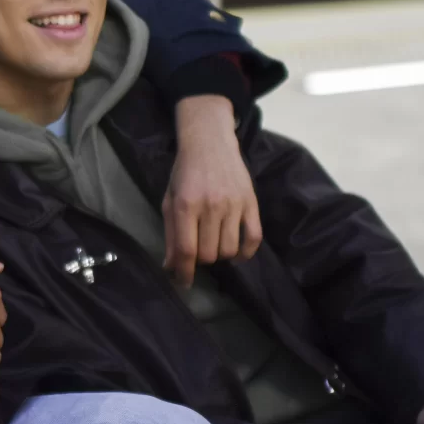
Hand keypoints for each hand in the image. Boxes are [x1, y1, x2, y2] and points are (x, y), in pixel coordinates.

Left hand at [163, 95, 261, 287]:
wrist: (210, 141)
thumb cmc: (184, 172)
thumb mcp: (169, 199)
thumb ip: (170, 233)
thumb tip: (170, 266)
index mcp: (185, 205)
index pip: (187, 250)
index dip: (184, 273)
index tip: (183, 282)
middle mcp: (210, 206)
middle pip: (209, 254)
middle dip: (200, 261)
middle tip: (197, 251)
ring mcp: (234, 204)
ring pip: (229, 250)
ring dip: (220, 256)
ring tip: (213, 245)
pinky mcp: (251, 202)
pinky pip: (254, 238)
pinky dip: (246, 253)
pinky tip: (236, 254)